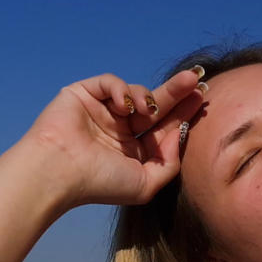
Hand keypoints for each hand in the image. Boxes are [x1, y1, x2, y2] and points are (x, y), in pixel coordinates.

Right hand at [19, 69, 206, 207]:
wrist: (59, 171)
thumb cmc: (100, 182)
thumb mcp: (146, 183)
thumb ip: (169, 161)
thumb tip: (181, 134)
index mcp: (132, 150)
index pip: (163, 126)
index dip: (183, 112)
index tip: (202, 99)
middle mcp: (119, 129)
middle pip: (156, 105)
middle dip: (177, 92)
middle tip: (196, 78)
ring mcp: (102, 111)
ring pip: (135, 92)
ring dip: (147, 97)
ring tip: (147, 111)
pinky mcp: (84, 94)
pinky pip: (110, 82)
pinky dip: (121, 89)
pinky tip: (125, 105)